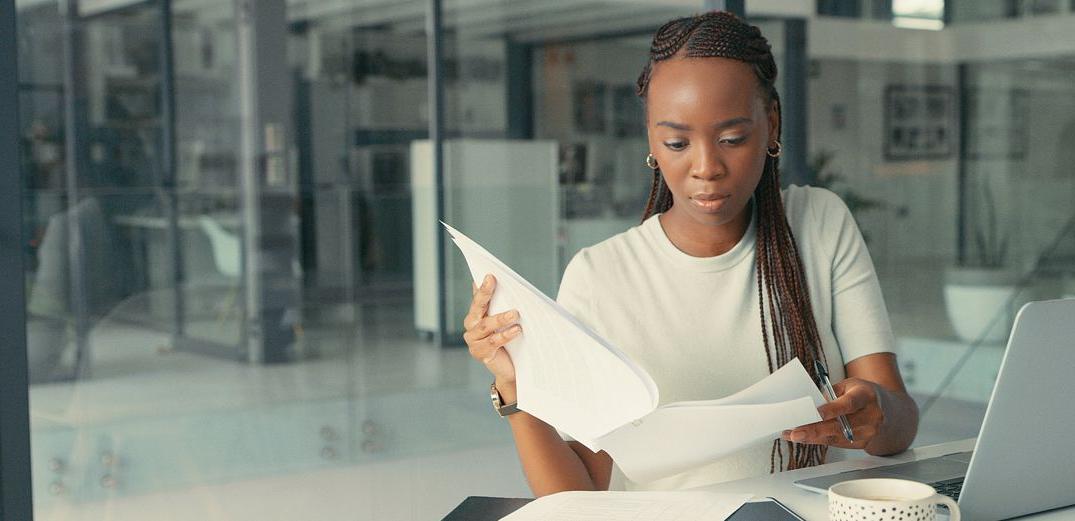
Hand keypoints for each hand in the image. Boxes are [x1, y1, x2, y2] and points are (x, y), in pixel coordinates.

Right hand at [463, 274, 523, 393]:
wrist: (513, 369)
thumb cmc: (512, 341)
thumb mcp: (508, 322)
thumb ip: (504, 306)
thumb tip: (508, 286)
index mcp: (476, 316)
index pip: (479, 298)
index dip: (482, 287)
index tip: (490, 275)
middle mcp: (471, 326)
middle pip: (477, 308)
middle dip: (485, 293)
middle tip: (493, 281)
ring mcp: (474, 341)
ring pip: (485, 325)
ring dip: (501, 318)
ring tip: (516, 313)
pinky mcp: (481, 354)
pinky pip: (493, 342)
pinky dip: (505, 335)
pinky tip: (517, 330)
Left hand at [782, 377, 888, 450]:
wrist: (893, 414)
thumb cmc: (866, 396)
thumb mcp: (851, 386)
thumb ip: (831, 393)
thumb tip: (808, 404)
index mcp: (867, 396)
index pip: (849, 404)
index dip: (832, 409)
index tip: (815, 413)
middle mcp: (871, 417)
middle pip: (840, 426)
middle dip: (815, 430)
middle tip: (795, 432)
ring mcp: (869, 433)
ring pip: (836, 438)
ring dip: (812, 437)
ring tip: (792, 435)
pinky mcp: (863, 444)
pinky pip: (837, 443)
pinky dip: (819, 440)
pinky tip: (804, 437)